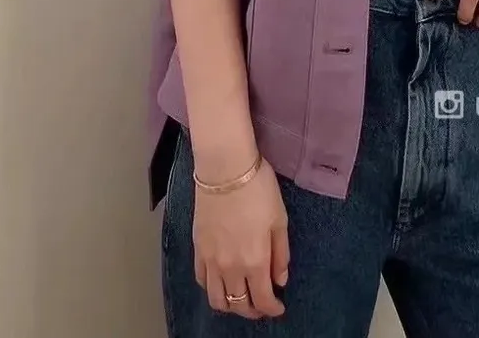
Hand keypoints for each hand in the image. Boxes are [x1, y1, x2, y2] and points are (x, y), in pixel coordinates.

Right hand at [194, 158, 289, 318]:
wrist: (225, 168)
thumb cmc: (258, 189)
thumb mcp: (280, 219)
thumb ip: (281, 254)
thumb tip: (280, 280)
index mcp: (255, 261)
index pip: (262, 300)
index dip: (272, 309)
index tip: (279, 307)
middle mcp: (230, 268)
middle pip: (239, 305)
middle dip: (253, 310)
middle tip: (262, 305)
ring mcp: (211, 260)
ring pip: (217, 300)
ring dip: (231, 306)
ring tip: (241, 298)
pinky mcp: (198, 249)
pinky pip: (202, 281)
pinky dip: (212, 289)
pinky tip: (221, 282)